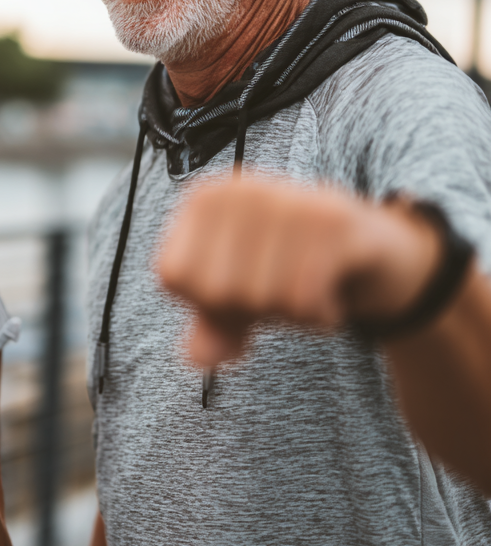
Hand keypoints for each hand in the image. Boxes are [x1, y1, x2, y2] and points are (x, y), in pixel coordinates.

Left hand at [157, 177, 440, 366]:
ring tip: (307, 290)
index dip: (205, 301)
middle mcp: (241, 189)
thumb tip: (195, 356)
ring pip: (262, 296)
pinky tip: (330, 298)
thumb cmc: (291, 269)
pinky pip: (305, 299)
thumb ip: (211, 329)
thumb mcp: (241, 300)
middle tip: (281, 288)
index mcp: (204, 199)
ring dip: (290, 316)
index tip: (240, 286)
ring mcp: (286, 198)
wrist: (373, 251)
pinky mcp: (332, 219)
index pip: (173, 274)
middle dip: (252, 308)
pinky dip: (319, 318)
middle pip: (217, 289)